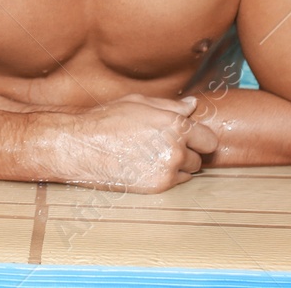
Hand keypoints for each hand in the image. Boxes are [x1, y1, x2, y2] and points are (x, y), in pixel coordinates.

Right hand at [40, 94, 218, 192]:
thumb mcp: (138, 103)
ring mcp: (168, 169)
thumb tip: (193, 106)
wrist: (81, 146)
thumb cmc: (106, 120)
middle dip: (188, 152)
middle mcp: (176, 148)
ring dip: (178, 166)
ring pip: (188, 171)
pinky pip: (175, 183)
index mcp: (174, 124)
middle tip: (165, 146)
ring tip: (152, 156)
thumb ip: (170, 106)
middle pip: (200, 158)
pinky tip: (146, 166)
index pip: (209, 139)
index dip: (200, 139)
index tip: (191, 139)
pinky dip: (166, 176)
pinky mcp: (158, 186)